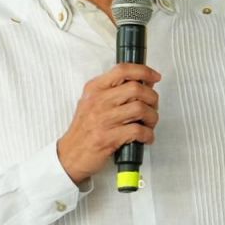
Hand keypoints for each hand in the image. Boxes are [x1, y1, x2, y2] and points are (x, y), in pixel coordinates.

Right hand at [57, 63, 160, 184]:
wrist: (70, 155)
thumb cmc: (85, 129)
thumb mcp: (94, 102)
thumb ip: (117, 91)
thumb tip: (146, 82)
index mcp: (95, 89)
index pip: (122, 70)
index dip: (144, 71)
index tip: (155, 77)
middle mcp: (98, 101)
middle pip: (136, 89)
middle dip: (152, 98)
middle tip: (153, 106)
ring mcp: (102, 120)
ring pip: (140, 109)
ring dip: (152, 117)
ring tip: (149, 123)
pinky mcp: (108, 138)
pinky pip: (138, 131)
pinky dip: (148, 134)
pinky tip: (146, 137)